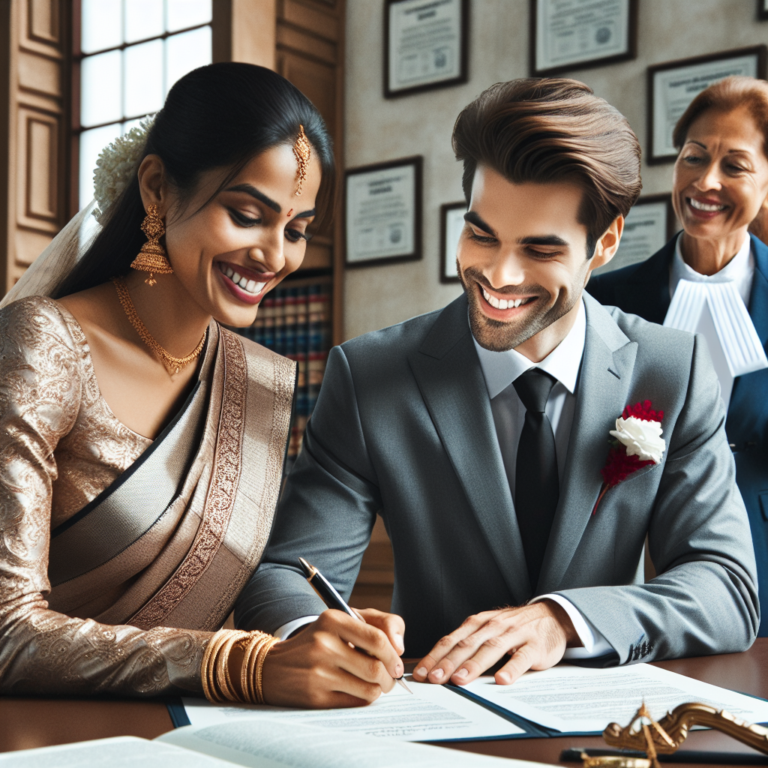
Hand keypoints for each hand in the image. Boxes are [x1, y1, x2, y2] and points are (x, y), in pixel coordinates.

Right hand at [259, 608, 404, 707]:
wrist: (272, 667)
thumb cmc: (317, 642)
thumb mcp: (341, 622)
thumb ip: (376, 624)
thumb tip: (400, 647)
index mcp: (332, 620)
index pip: (377, 638)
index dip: (394, 655)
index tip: (397, 663)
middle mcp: (324, 644)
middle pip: (376, 667)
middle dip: (390, 678)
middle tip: (390, 679)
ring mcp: (318, 671)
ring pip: (369, 688)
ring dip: (379, 691)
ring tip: (376, 686)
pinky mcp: (315, 696)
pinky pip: (355, 702)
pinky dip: (363, 699)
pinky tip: (358, 692)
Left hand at [411, 601, 577, 686]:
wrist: (551, 616)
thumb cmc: (513, 627)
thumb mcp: (488, 630)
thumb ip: (468, 644)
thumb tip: (440, 667)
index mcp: (478, 623)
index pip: (451, 640)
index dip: (435, 656)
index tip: (421, 673)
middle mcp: (493, 626)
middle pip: (467, 645)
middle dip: (448, 662)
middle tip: (434, 679)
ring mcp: (514, 635)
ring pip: (491, 649)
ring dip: (474, 665)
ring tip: (460, 680)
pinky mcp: (534, 646)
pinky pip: (522, 658)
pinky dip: (512, 668)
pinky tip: (503, 679)